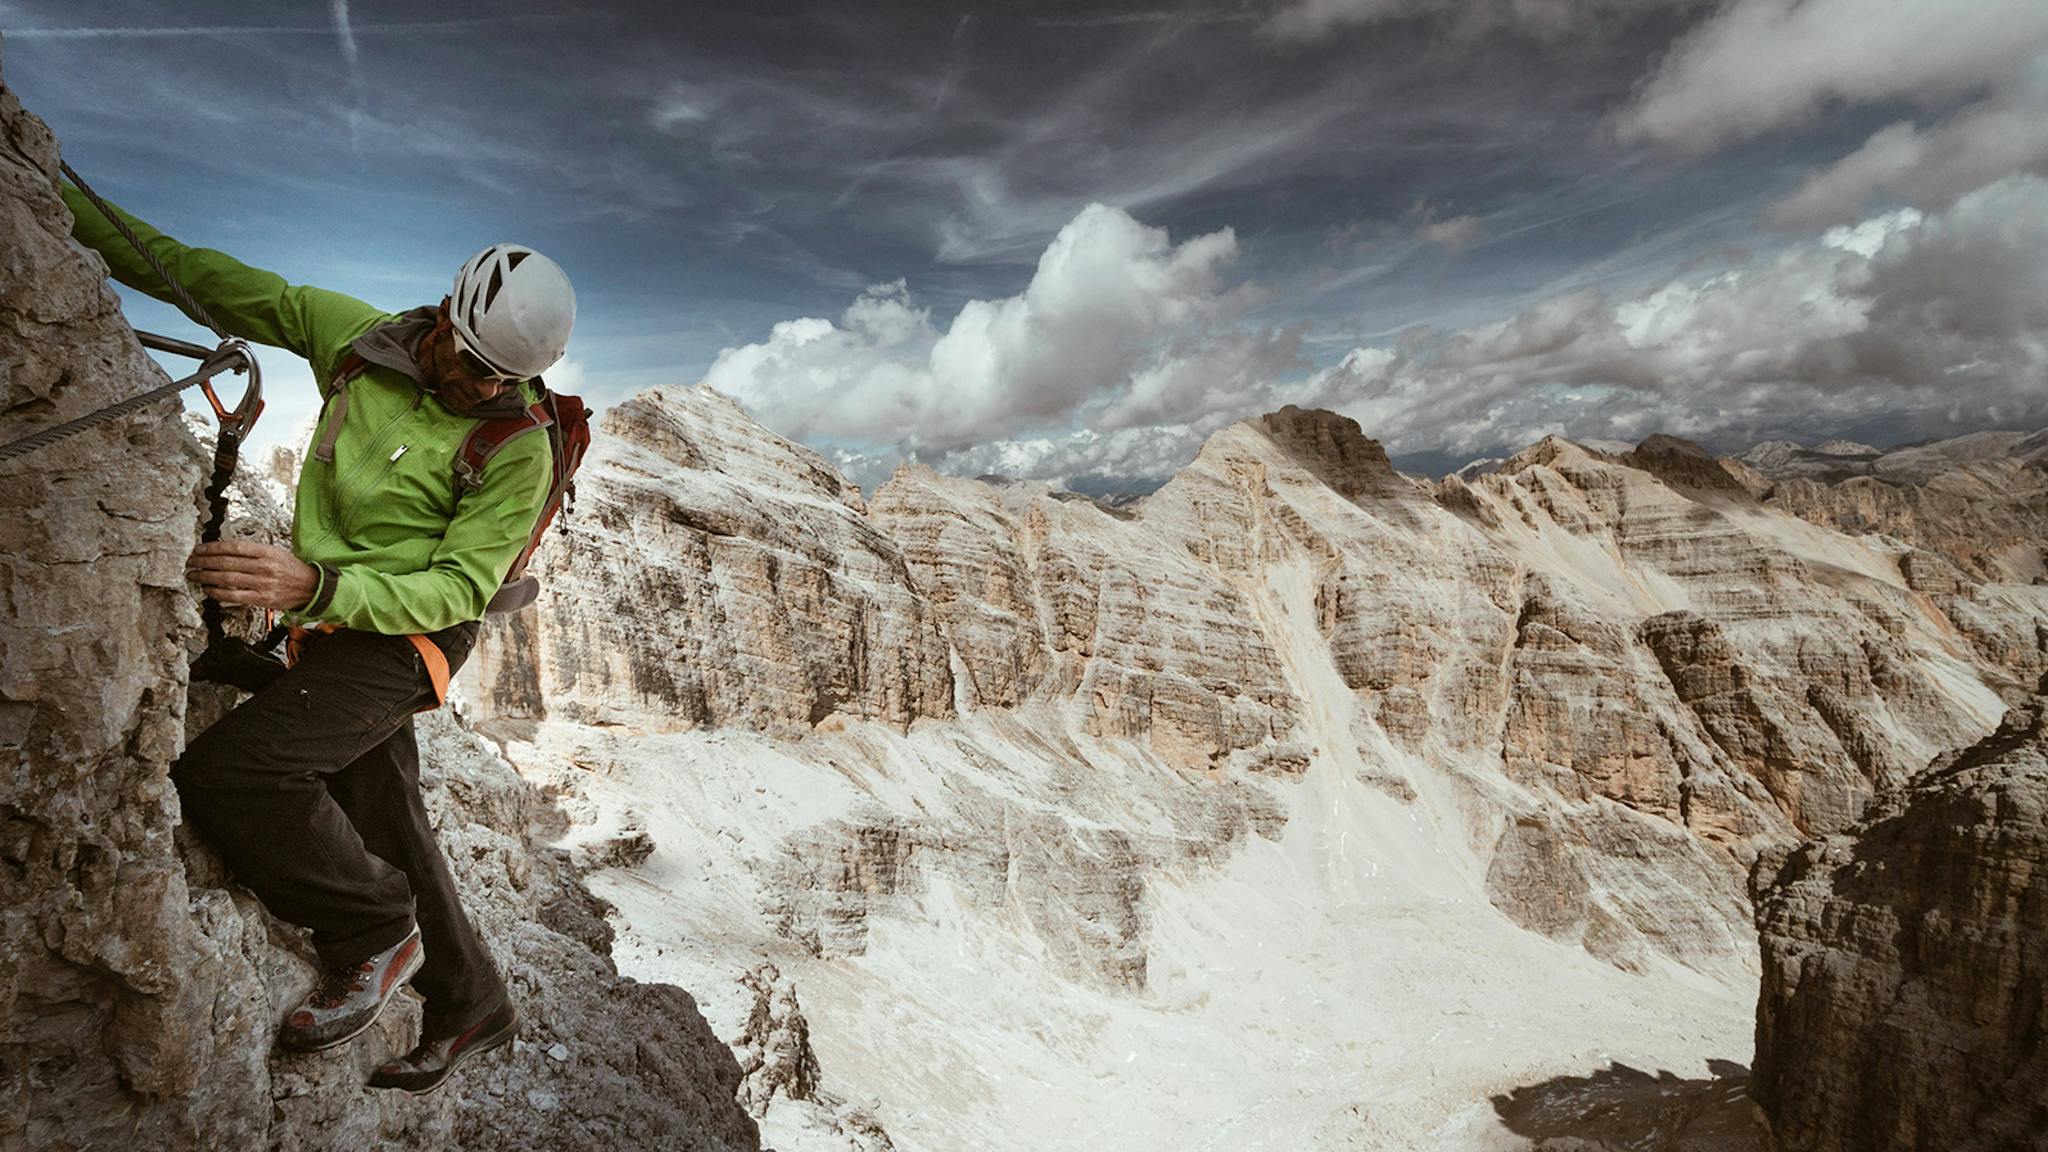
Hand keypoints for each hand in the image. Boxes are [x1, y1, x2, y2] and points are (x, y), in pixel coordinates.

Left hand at [186, 540, 317, 609]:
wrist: (311, 587)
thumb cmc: (290, 569)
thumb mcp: (274, 552)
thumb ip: (251, 551)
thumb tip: (223, 551)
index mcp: (266, 552)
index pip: (233, 547)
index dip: (212, 548)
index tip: (199, 549)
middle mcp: (263, 567)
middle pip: (226, 563)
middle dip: (203, 562)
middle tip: (190, 562)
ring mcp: (262, 583)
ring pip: (227, 579)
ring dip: (206, 577)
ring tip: (193, 575)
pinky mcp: (261, 599)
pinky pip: (233, 596)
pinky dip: (217, 593)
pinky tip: (208, 590)